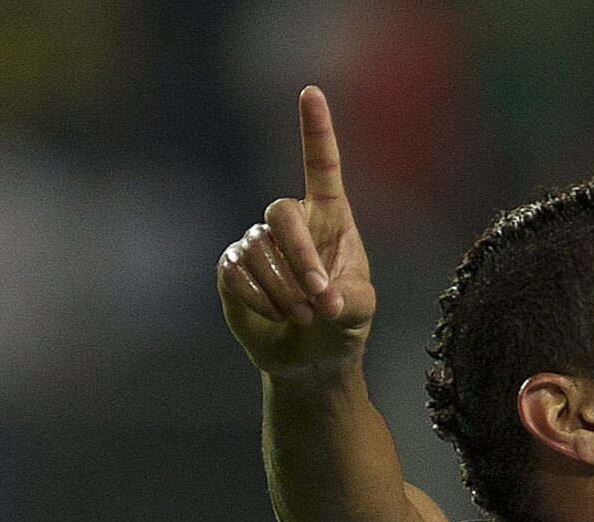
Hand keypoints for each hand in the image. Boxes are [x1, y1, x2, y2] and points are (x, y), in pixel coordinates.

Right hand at [218, 86, 375, 373]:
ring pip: (260, 252)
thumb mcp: (360, 309)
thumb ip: (348, 298)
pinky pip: (237, 273)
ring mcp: (258, 242)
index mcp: (330, 216)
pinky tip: (278, 316)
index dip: (316, 130)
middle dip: (299, 258)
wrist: (311, 358)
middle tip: (319, 300)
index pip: (321, 165)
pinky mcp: (233, 268)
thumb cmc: (343, 324)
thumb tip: (320, 298)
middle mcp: (292, 221)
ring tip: (303, 317)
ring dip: (285, 291)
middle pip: (281, 214)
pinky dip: (261, 300)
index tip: (311, 92)